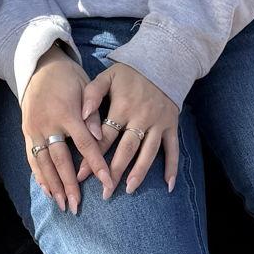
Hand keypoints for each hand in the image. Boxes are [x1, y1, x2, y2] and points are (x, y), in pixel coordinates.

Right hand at [20, 49, 113, 213]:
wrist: (41, 67)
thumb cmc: (70, 78)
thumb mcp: (86, 89)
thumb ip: (92, 114)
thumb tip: (99, 137)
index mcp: (67, 113)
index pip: (85, 144)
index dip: (97, 165)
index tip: (107, 182)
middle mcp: (48, 124)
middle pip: (60, 160)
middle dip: (69, 185)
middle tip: (77, 206)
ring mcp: (34, 129)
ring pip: (43, 163)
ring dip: (53, 186)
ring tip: (61, 204)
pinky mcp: (26, 132)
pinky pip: (32, 158)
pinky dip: (39, 176)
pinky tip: (47, 190)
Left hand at [83, 62, 181, 192]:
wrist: (163, 61)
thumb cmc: (129, 73)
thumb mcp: (107, 76)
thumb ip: (92, 94)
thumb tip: (82, 116)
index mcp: (122, 107)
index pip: (104, 137)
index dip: (92, 156)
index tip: (81, 175)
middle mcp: (141, 117)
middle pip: (126, 149)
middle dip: (114, 172)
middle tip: (104, 193)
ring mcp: (159, 123)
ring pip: (149, 152)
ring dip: (139, 172)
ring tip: (129, 190)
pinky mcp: (172, 125)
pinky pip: (173, 149)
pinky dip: (172, 167)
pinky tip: (168, 186)